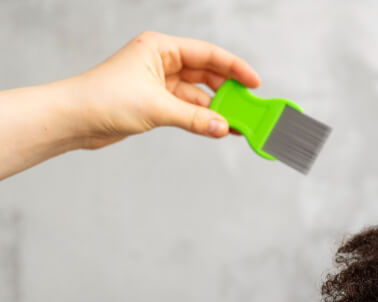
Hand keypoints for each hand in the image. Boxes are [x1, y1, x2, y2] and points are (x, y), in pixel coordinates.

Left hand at [70, 30, 260, 147]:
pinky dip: (203, 118)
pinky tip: (218, 128)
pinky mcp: (156, 102)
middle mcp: (161, 61)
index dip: (234, 68)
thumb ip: (195, 118)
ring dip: (217, 108)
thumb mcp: (157, 108)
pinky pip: (188, 108)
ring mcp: (159, 82)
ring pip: (198, 94)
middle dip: (228, 90)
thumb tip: (224, 127)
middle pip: (206, 73)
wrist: (73, 119)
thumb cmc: (103, 99)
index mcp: (160, 47)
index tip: (255, 83)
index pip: (207, 54)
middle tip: (250, 107)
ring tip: (237, 123)